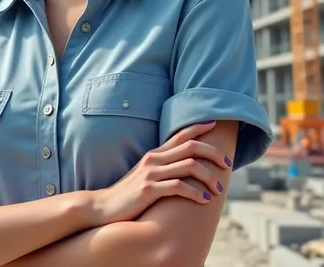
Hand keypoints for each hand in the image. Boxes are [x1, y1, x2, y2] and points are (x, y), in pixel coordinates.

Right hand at [94, 121, 230, 223]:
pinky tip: (204, 200)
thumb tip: (185, 166)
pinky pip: (178, 187)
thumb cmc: (128, 193)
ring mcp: (151, 173)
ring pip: (189, 166)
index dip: (200, 128)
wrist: (103, 206)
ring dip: (209, 177)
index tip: (216, 124)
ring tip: (219, 189)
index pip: (181, 134)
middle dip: (213, 153)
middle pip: (191, 147)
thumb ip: (163, 167)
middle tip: (228, 163)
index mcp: (155, 153)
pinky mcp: (149, 190)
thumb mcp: (146, 174)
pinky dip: (195, 193)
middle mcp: (154, 158)